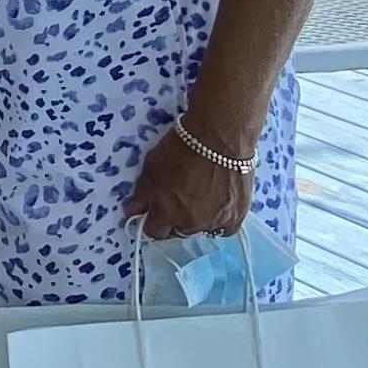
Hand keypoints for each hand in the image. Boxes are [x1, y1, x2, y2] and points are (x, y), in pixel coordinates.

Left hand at [125, 118, 251, 241]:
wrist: (220, 135)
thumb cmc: (183, 146)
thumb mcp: (152, 166)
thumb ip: (141, 194)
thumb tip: (132, 212)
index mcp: (165, 212)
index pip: (154, 232)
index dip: (155, 221)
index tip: (158, 210)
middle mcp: (189, 222)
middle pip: (178, 231)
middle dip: (176, 219)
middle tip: (183, 197)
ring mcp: (214, 222)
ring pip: (201, 229)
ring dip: (199, 219)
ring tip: (204, 195)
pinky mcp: (235, 217)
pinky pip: (224, 229)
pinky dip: (220, 221)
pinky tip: (219, 204)